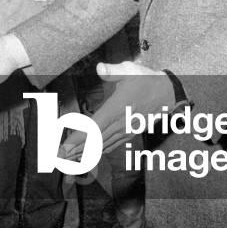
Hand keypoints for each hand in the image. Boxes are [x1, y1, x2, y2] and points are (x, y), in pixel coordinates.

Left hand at [59, 61, 174, 159]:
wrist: (169, 93)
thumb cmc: (147, 79)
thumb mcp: (131, 70)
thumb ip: (114, 71)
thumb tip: (100, 68)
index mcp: (118, 108)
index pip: (94, 126)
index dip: (79, 138)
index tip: (65, 147)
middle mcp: (121, 123)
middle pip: (95, 140)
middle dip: (75, 150)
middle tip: (58, 158)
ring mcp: (126, 130)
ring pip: (102, 145)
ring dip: (84, 153)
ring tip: (67, 160)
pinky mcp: (130, 133)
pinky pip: (111, 145)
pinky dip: (97, 151)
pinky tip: (87, 155)